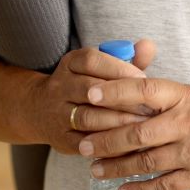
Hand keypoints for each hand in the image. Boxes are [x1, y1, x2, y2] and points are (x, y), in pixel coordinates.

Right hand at [29, 39, 158, 155]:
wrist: (40, 110)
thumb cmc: (84, 86)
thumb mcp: (99, 68)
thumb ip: (126, 59)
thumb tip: (149, 45)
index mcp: (70, 63)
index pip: (91, 60)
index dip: (119, 69)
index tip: (143, 79)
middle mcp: (60, 86)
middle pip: (90, 90)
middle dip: (123, 99)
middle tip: (149, 107)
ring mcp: (58, 113)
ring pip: (88, 117)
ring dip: (117, 122)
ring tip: (142, 126)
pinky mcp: (60, 138)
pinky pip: (84, 142)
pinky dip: (107, 144)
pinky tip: (127, 144)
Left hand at [78, 78, 189, 189]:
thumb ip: (164, 97)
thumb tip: (125, 92)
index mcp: (186, 95)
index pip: (143, 90)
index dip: (115, 92)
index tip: (91, 96)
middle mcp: (188, 122)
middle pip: (137, 131)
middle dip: (106, 139)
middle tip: (82, 143)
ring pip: (146, 161)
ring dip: (116, 167)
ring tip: (94, 169)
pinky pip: (164, 186)